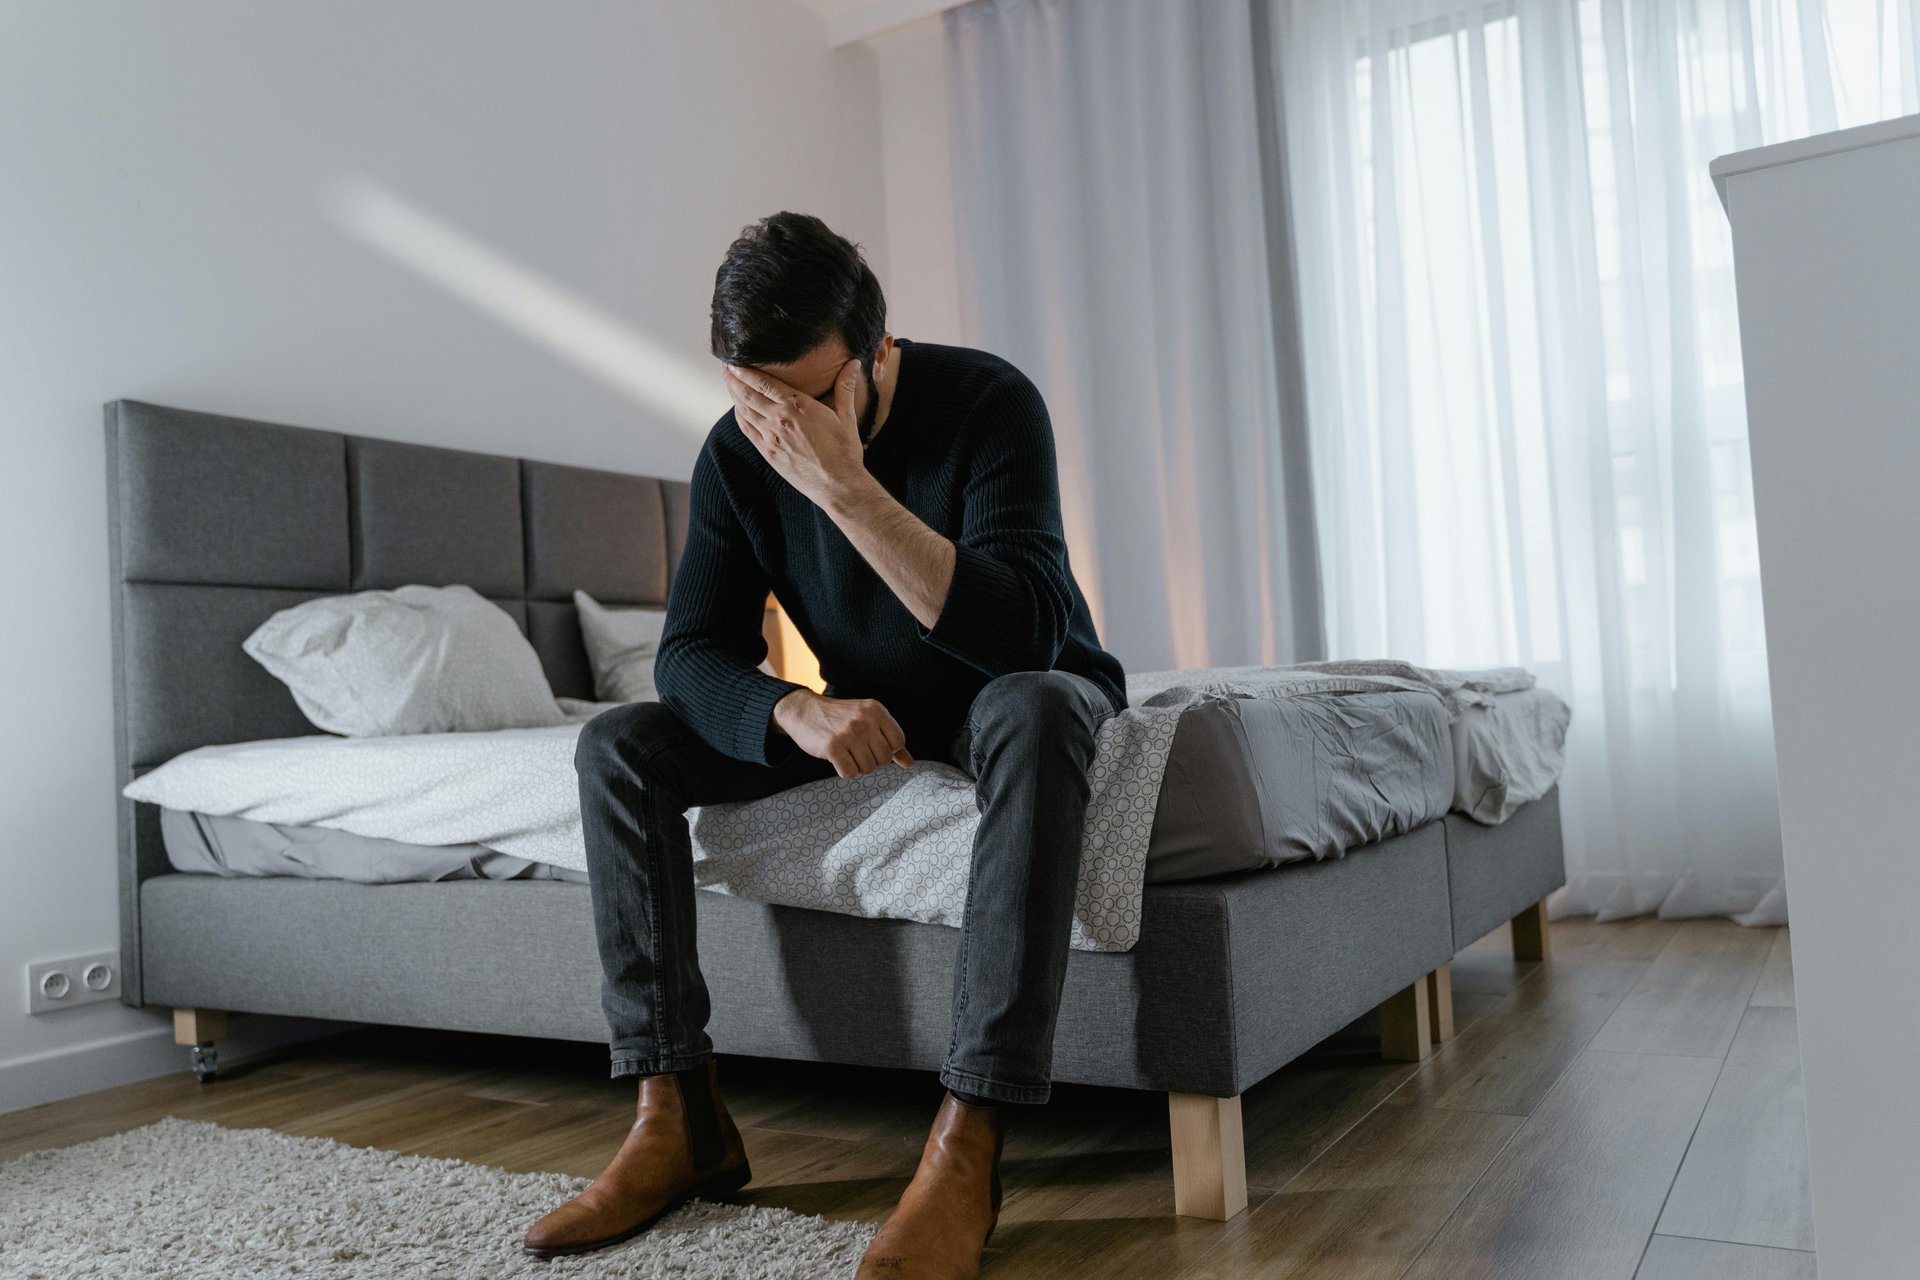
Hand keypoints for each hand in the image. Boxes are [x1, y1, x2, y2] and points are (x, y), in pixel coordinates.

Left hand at [726, 361, 869, 507]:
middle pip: (748, 394)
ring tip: (728, 382)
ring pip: (744, 410)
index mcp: (798, 406)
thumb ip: (846, 387)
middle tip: (726, 367)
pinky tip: (738, 408)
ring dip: (734, 394)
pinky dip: (739, 415)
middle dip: (734, 379)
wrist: (837, 485)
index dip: (746, 371)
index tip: (735, 361)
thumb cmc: (844, 451)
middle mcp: (780, 419)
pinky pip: (747, 429)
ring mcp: (771, 437)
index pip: (763, 382)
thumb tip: (854, 363)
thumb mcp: (846, 417)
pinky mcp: (768, 452)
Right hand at [772, 689, 913, 778]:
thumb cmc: (839, 718)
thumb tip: (909, 764)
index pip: (898, 742)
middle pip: (884, 758)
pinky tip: (837, 758)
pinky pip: (850, 773)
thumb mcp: (867, 720)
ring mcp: (849, 733)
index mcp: (876, 710)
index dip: (887, 750)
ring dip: (857, 766)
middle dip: (872, 760)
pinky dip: (844, 771)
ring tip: (846, 752)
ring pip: (868, 768)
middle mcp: (865, 720)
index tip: (872, 745)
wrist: (803, 710)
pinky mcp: (832, 747)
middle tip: (856, 750)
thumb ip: (890, 739)